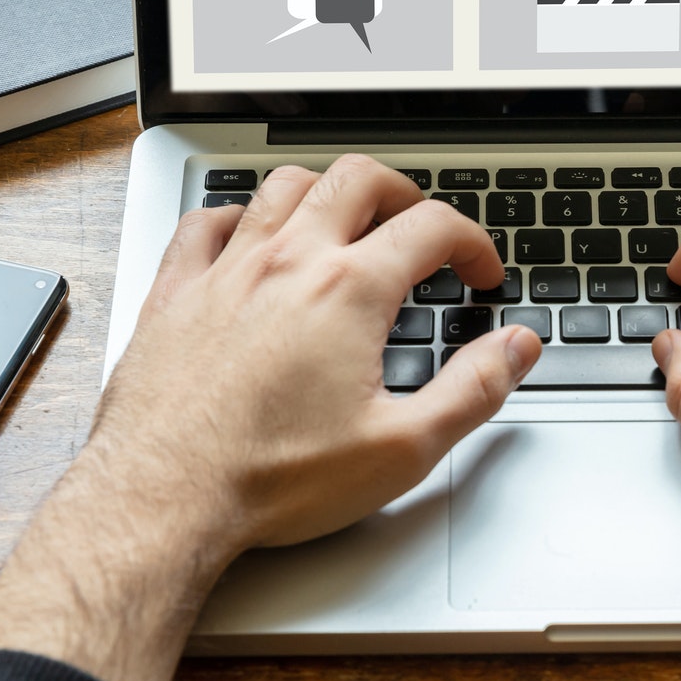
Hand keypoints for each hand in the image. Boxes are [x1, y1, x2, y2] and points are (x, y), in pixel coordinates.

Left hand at [0, 155, 540, 680]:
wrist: (163, 501)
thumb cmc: (272, 481)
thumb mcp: (402, 449)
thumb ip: (474, 390)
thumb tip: (516, 348)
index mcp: (349, 290)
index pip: (432, 227)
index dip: (473, 243)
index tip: (479, 274)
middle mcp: (287, 262)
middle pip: (358, 179)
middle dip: (404, 194)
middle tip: (421, 229)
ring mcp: (225, 270)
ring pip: (283, 186)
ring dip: (326, 192)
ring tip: (346, 221)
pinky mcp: (174, 293)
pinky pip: (204, 221)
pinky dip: (238, 217)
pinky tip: (249, 239)